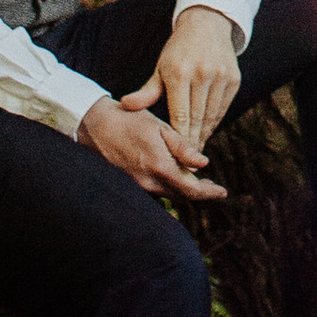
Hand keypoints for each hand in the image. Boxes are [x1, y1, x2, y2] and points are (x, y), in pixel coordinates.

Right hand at [79, 92, 225, 199]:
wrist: (93, 125)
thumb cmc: (129, 120)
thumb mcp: (159, 128)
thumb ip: (182, 147)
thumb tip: (204, 164)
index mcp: (159, 167)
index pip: (191, 190)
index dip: (209, 193)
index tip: (223, 192)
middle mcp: (148, 183)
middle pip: (181, 196)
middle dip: (199, 193)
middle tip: (214, 187)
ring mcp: (137, 186)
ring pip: (168, 195)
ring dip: (184, 190)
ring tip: (197, 182)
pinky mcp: (129, 184)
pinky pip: (155, 191)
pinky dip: (169, 187)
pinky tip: (173, 177)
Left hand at [128, 4, 242, 149]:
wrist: (207, 24)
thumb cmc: (178, 50)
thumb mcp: (160, 67)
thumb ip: (146, 91)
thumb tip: (125, 105)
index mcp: (179, 72)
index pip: (180, 115)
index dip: (178, 138)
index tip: (174, 155)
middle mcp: (202, 74)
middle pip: (197, 119)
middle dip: (191, 142)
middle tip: (186, 162)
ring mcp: (220, 76)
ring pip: (212, 115)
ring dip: (204, 134)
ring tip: (195, 150)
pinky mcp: (234, 78)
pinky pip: (223, 108)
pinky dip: (214, 121)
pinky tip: (206, 131)